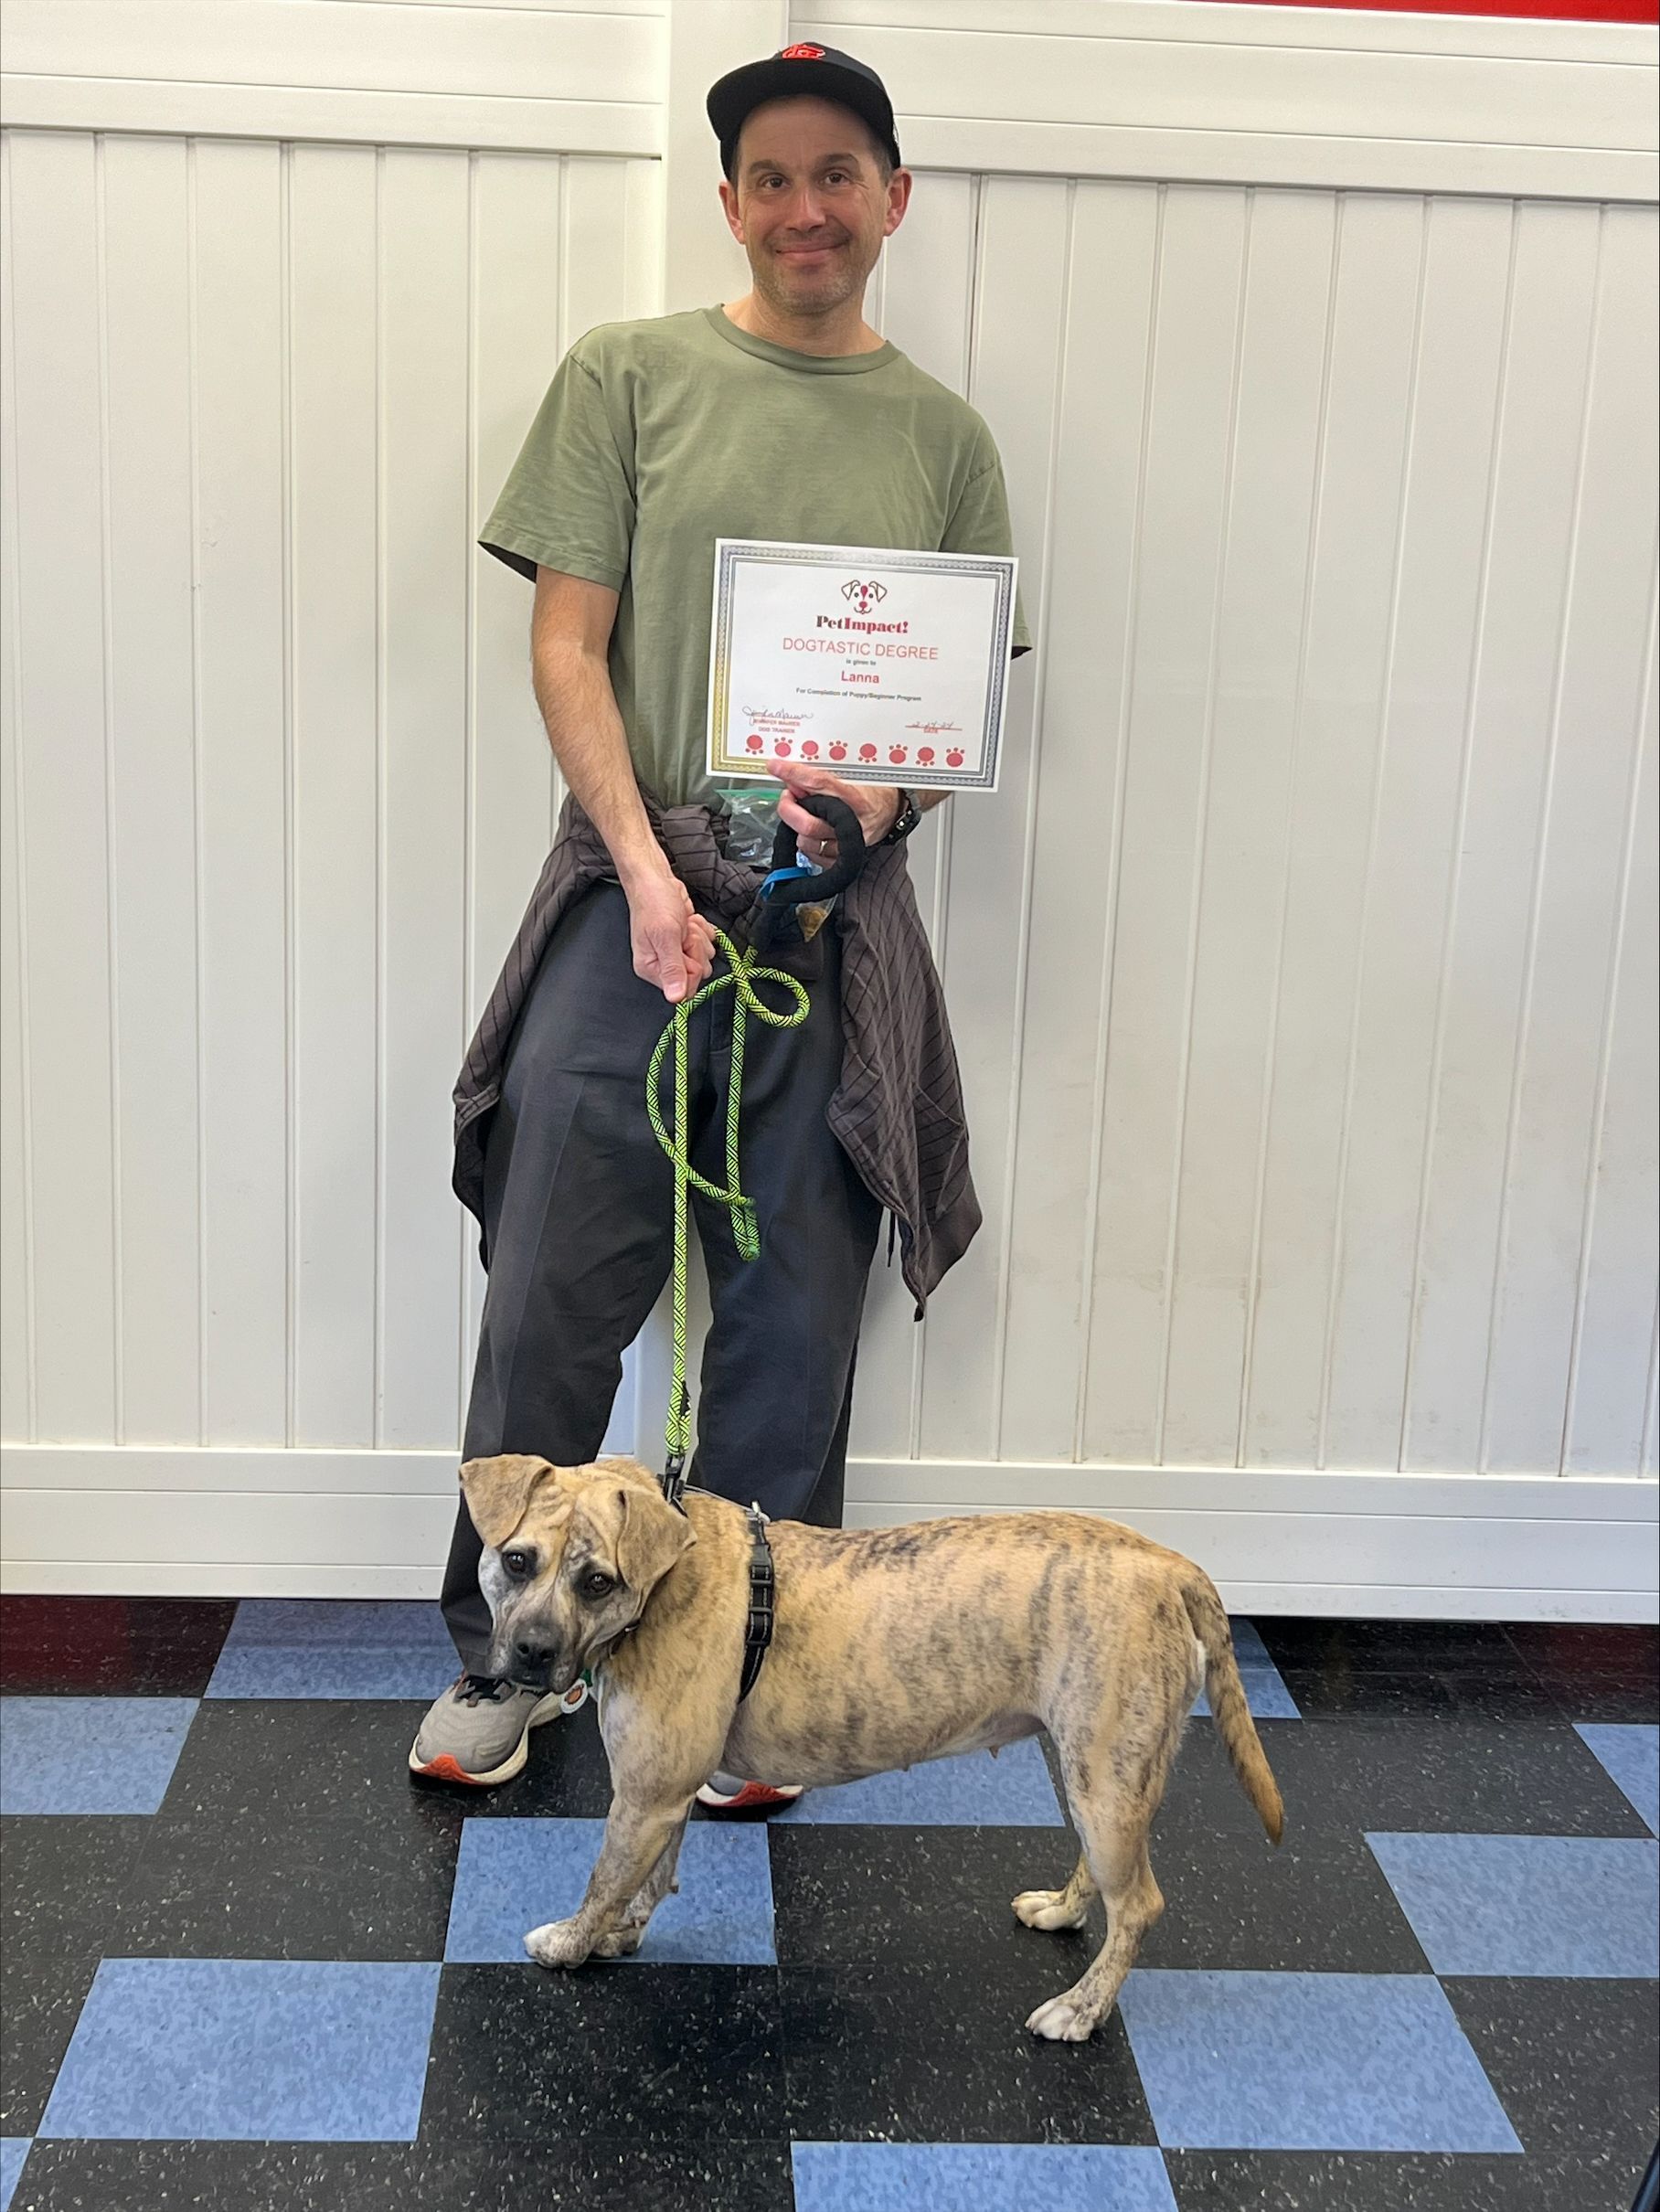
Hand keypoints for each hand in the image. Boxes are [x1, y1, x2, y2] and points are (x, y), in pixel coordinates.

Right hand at [623, 866, 715, 1002]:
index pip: (683, 989)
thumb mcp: (665, 935)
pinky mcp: (687, 940)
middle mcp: (663, 964)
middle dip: (696, 950)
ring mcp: (677, 952)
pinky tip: (688, 920)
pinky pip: (707, 943)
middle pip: (697, 973)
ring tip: (683, 924)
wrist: (655, 878)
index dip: (691, 968)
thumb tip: (674, 998)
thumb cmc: (653, 902)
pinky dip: (702, 929)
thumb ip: (673, 968)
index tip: (684, 948)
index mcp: (651, 968)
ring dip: (699, 937)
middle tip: (683, 933)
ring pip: (705, 957)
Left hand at [777, 764, 899, 868]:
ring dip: (797, 826)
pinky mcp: (844, 859)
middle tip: (787, 797)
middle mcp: (852, 823)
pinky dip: (806, 842)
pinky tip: (812, 830)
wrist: (893, 811)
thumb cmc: (874, 791)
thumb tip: (796, 779)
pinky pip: (813, 855)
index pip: (818, 783)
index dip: (793, 774)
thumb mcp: (854, 775)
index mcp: (856, 798)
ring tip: (805, 814)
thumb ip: (824, 778)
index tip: (776, 767)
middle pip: (808, 823)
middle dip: (788, 809)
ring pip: (807, 841)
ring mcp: (848, 844)